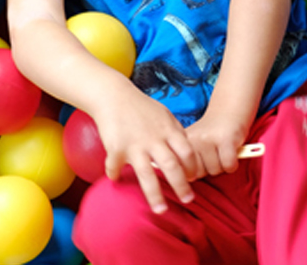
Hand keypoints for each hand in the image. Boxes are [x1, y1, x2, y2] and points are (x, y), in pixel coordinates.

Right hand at [94, 91, 201, 214]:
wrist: (113, 95)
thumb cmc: (141, 107)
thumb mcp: (165, 115)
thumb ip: (177, 132)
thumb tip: (188, 150)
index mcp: (168, 131)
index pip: (187, 153)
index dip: (192, 168)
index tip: (193, 178)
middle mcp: (154, 140)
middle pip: (172, 166)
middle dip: (182, 186)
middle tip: (188, 200)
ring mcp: (134, 145)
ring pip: (147, 175)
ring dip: (155, 195)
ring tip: (160, 211)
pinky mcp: (116, 148)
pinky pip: (116, 168)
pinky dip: (115, 175)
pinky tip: (116, 181)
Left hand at [185, 109, 250, 176]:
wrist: (228, 111)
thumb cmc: (211, 133)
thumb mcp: (194, 143)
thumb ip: (187, 160)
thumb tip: (186, 181)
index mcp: (182, 142)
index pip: (184, 172)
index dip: (195, 171)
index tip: (201, 161)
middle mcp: (192, 139)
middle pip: (199, 174)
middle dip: (208, 169)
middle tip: (213, 155)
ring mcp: (208, 139)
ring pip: (215, 171)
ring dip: (222, 165)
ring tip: (222, 150)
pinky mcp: (225, 139)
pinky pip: (229, 166)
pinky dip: (233, 164)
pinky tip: (231, 152)